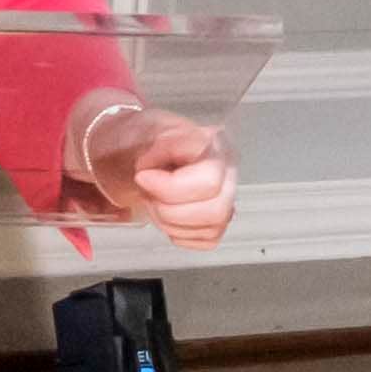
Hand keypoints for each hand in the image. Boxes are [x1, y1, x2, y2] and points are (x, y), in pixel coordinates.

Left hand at [76, 104, 235, 248]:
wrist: (144, 155)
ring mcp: (227, 200)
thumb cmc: (149, 143)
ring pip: (210, 230)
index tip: (142, 177)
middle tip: (148, 193)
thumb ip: (163, 144)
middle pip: (213, 211)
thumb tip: (166, 162)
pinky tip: (167, 214)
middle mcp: (228, 175)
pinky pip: (205, 241)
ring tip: (154, 201)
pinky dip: (178, 233)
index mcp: (216, 147)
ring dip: (170, 222)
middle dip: (169, 209)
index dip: (168, 187)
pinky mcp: (218, 223)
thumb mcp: (148, 131)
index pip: (208, 182)